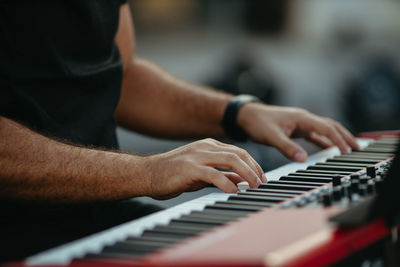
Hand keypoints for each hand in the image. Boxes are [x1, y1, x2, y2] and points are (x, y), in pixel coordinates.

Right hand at [143, 138, 266, 198]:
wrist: (147, 174)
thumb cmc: (174, 174)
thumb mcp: (202, 173)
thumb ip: (221, 174)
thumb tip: (241, 180)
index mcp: (209, 146)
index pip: (238, 151)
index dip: (253, 164)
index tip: (261, 177)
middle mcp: (205, 147)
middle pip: (238, 154)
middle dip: (254, 168)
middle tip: (261, 183)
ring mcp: (197, 156)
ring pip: (230, 160)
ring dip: (246, 173)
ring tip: (253, 186)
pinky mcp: (189, 168)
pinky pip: (213, 174)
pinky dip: (227, 182)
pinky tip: (234, 191)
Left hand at [237, 103, 358, 161]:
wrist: (246, 116)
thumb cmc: (258, 123)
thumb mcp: (271, 136)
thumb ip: (287, 147)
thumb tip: (303, 159)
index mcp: (302, 118)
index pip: (326, 128)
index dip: (338, 140)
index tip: (347, 151)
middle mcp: (304, 118)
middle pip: (330, 126)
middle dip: (344, 136)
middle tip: (357, 148)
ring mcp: (300, 123)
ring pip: (324, 129)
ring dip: (336, 137)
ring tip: (348, 148)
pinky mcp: (296, 128)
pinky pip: (314, 134)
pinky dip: (324, 140)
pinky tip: (329, 148)